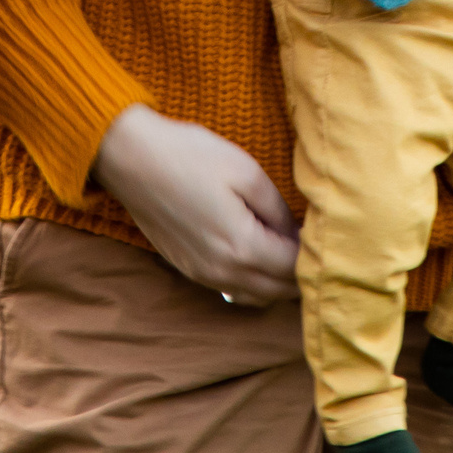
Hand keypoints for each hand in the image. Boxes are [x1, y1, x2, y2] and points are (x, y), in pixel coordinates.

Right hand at [93, 105, 298, 304]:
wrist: (130, 156)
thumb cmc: (189, 155)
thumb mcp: (246, 171)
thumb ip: (279, 210)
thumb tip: (296, 234)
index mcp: (242, 247)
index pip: (295, 268)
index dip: (315, 252)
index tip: (323, 232)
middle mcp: (223, 272)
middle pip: (279, 292)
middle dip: (301, 272)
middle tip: (312, 243)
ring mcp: (202, 275)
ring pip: (257, 297)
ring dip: (277, 282)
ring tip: (286, 251)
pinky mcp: (187, 268)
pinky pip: (232, 289)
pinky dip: (252, 281)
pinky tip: (255, 254)